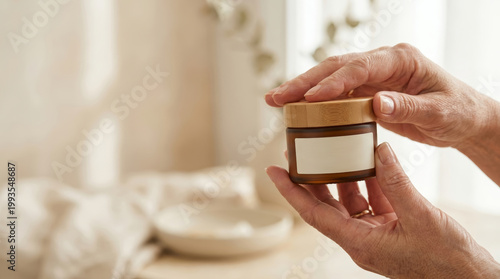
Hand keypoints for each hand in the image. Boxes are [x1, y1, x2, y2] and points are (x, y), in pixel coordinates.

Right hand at [265, 43, 495, 148]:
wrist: (462, 119)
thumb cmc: (457, 112)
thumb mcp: (439, 112)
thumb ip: (409, 106)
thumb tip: (376, 103)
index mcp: (401, 59)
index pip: (361, 66)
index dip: (334, 81)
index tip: (310, 97)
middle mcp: (383, 63)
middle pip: (336, 67)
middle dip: (305, 82)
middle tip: (276, 97)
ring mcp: (374, 75)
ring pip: (331, 78)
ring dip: (302, 89)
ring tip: (274, 101)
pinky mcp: (368, 90)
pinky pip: (337, 93)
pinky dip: (315, 101)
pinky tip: (296, 110)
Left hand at [266, 143, 499, 277]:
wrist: (469, 278)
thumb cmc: (446, 260)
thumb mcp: (420, 216)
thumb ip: (396, 182)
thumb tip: (378, 151)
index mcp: (358, 242)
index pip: (314, 214)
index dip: (291, 191)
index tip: (273, 171)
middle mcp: (360, 239)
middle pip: (325, 205)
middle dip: (310, 179)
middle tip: (298, 153)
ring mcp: (375, 234)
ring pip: (349, 201)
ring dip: (342, 176)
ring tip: (331, 151)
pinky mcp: (390, 228)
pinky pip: (372, 201)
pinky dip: (370, 182)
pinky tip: (370, 162)